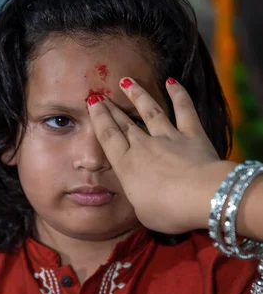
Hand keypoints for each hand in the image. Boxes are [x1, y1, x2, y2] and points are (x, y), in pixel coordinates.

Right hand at [87, 78, 234, 233]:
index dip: (99, 118)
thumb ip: (138, 196)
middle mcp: (144, 146)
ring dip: (138, 95)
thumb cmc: (168, 211)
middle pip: (124, 123)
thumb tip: (139, 191)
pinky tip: (171, 81)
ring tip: (127, 81)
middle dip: (111, 108)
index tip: (92, 102)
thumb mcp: (142, 211)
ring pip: (150, 111)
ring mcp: (168, 137)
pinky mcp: (192, 134)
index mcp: (127, 166)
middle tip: (100, 94)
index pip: (108, 136)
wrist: (200, 196)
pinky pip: (184, 110)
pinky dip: (178, 94)